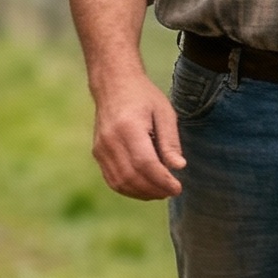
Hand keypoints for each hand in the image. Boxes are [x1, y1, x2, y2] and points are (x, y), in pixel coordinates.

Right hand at [90, 67, 185, 199]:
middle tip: (172, 191)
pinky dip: (130, 189)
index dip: (162, 180)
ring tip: (161, 191)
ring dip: (143, 193)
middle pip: (132, 176)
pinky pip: (113, 180)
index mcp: (128, 126)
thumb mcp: (164, 112)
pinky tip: (145, 188)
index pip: (145, 163)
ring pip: (121, 182)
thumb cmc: (143, 97)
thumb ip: (170, 141)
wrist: (113, 84)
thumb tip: (179, 167)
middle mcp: (110, 140)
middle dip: (154, 190)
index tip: (178, 187)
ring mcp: (101, 148)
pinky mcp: (97, 153)